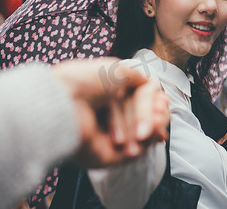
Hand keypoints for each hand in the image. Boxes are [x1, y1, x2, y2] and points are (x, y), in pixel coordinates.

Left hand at [52, 58, 169, 167]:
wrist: (64, 103)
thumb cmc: (86, 82)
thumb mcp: (119, 70)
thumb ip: (138, 77)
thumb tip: (152, 86)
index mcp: (106, 94)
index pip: (137, 100)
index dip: (152, 102)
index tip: (162, 101)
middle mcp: (106, 115)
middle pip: (142, 117)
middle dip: (153, 114)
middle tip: (160, 112)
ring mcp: (107, 137)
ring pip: (141, 134)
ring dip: (151, 127)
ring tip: (152, 124)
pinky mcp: (107, 156)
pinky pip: (135, 152)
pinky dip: (146, 141)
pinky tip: (149, 133)